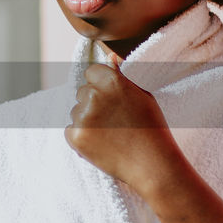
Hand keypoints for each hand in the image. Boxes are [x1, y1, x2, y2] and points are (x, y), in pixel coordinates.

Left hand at [64, 44, 180, 191]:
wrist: (152, 164)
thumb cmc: (151, 128)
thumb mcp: (142, 95)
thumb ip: (121, 76)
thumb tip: (109, 58)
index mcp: (111, 81)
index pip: (91, 72)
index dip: (101, 85)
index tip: (112, 98)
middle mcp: (94, 96)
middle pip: (82, 92)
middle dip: (94, 102)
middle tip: (114, 119)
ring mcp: (82, 117)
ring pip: (76, 111)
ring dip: (88, 120)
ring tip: (111, 133)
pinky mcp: (75, 137)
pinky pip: (70, 130)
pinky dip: (81, 136)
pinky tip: (101, 143)